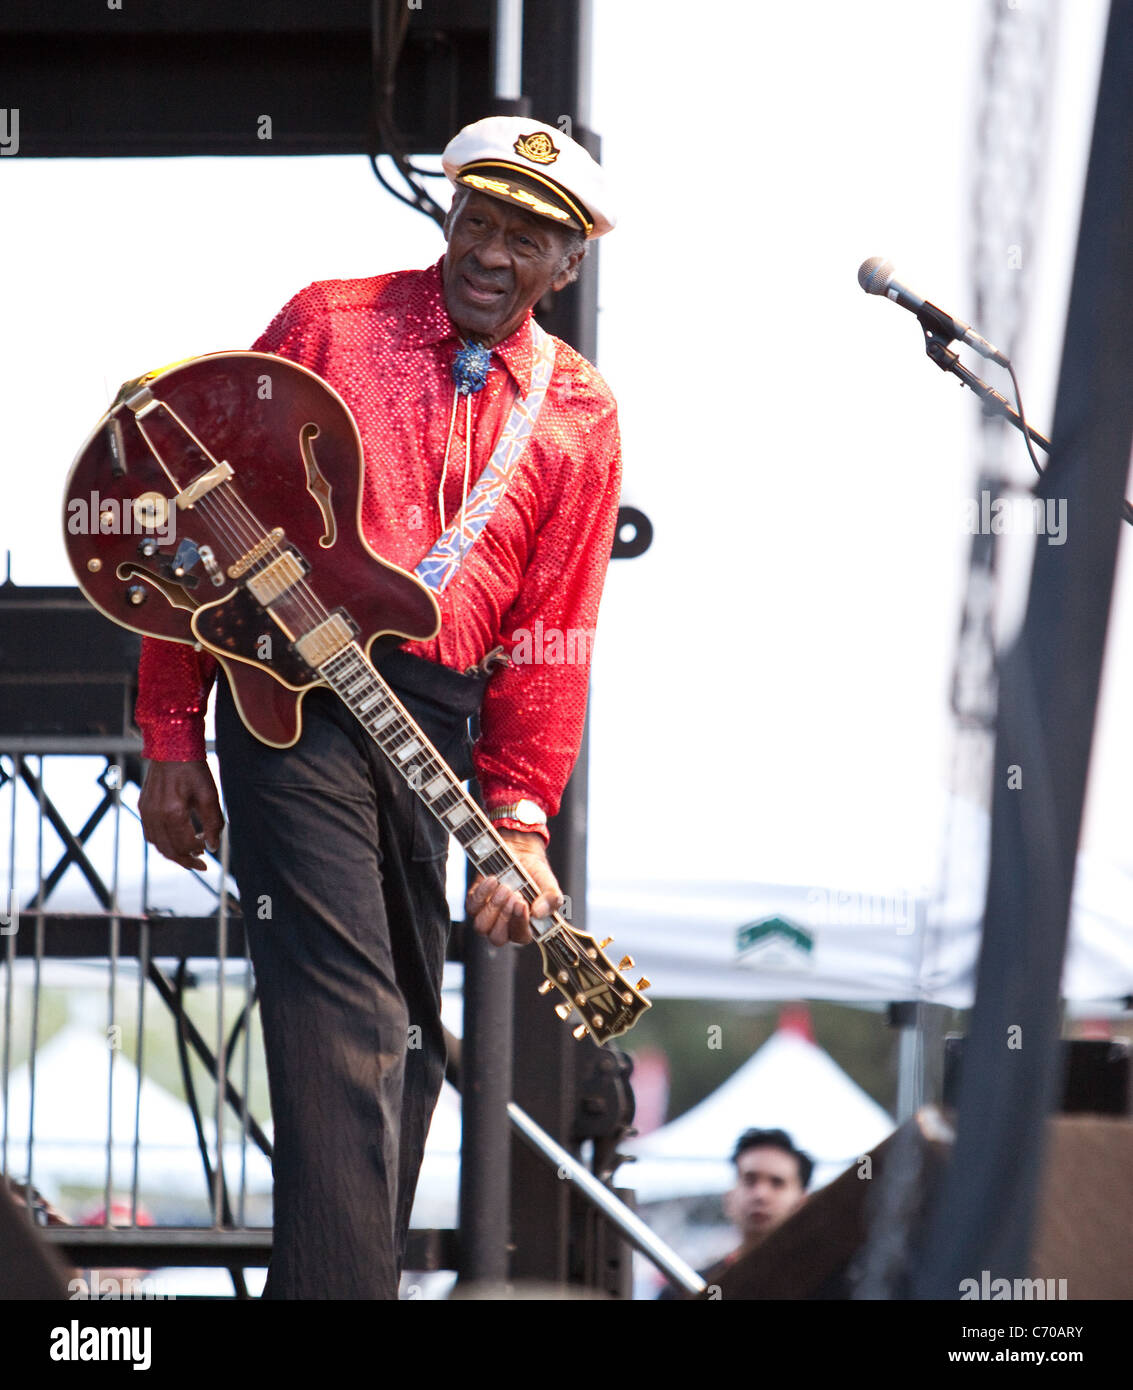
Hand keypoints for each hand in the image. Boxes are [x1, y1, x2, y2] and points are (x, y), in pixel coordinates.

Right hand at [138, 760, 224, 870]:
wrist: (172, 747)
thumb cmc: (194, 770)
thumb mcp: (210, 796)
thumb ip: (213, 823)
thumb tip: (213, 846)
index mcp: (173, 813)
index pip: (184, 845)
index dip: (197, 853)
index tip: (207, 852)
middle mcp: (155, 815)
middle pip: (168, 849)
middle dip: (185, 860)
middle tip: (200, 865)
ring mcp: (146, 811)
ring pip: (157, 844)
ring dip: (172, 853)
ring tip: (188, 856)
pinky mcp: (143, 806)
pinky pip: (150, 833)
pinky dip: (162, 842)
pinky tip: (174, 841)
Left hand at [465, 829, 561, 946]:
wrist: (520, 854)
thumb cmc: (535, 874)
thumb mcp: (549, 884)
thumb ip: (551, 899)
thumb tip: (539, 913)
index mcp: (524, 927)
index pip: (521, 936)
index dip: (520, 923)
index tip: (523, 904)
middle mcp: (504, 926)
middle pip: (497, 938)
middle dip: (505, 917)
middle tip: (515, 895)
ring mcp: (487, 915)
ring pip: (481, 926)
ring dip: (493, 907)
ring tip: (505, 887)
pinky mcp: (475, 902)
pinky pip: (472, 905)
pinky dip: (482, 893)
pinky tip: (493, 879)